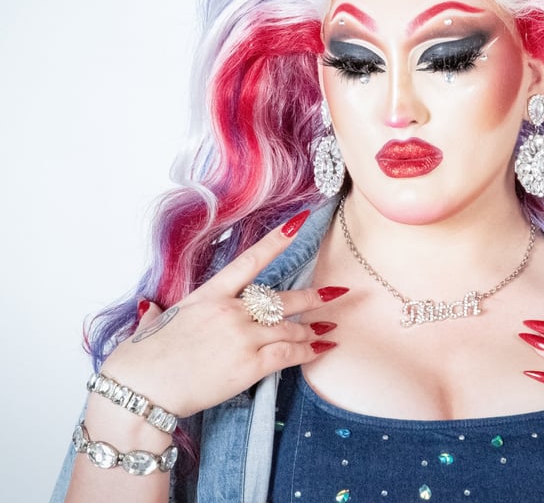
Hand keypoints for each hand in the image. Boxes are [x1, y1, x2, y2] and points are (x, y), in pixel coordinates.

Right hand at [99, 211, 346, 417]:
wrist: (139, 390)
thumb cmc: (141, 359)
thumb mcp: (152, 324)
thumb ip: (158, 313)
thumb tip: (148, 309)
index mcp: (210, 294)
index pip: (251, 260)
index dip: (278, 240)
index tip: (300, 223)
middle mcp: (231, 310)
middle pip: (282, 298)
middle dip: (312, 297)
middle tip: (336, 292)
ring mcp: (242, 336)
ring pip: (290, 327)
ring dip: (312, 330)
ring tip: (329, 329)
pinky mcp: (249, 365)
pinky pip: (288, 353)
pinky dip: (308, 351)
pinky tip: (320, 349)